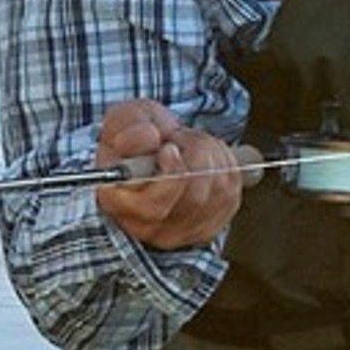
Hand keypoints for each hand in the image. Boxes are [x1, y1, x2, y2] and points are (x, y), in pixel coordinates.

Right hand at [93, 99, 249, 249]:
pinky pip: (231, 190)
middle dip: (196, 154)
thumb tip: (148, 139)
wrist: (157, 148)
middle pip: (194, 197)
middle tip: (180, 138)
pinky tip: (205, 157)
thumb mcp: (125, 118)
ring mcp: (182, 231)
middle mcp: (148, 227)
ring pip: (216, 190)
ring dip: (210, 154)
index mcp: (117, 203)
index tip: (171, 148)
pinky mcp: (211, 225)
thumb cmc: (137, 138)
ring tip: (190, 145)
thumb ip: (130, 127)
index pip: (153, 206)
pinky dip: (225, 163)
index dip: (172, 175)